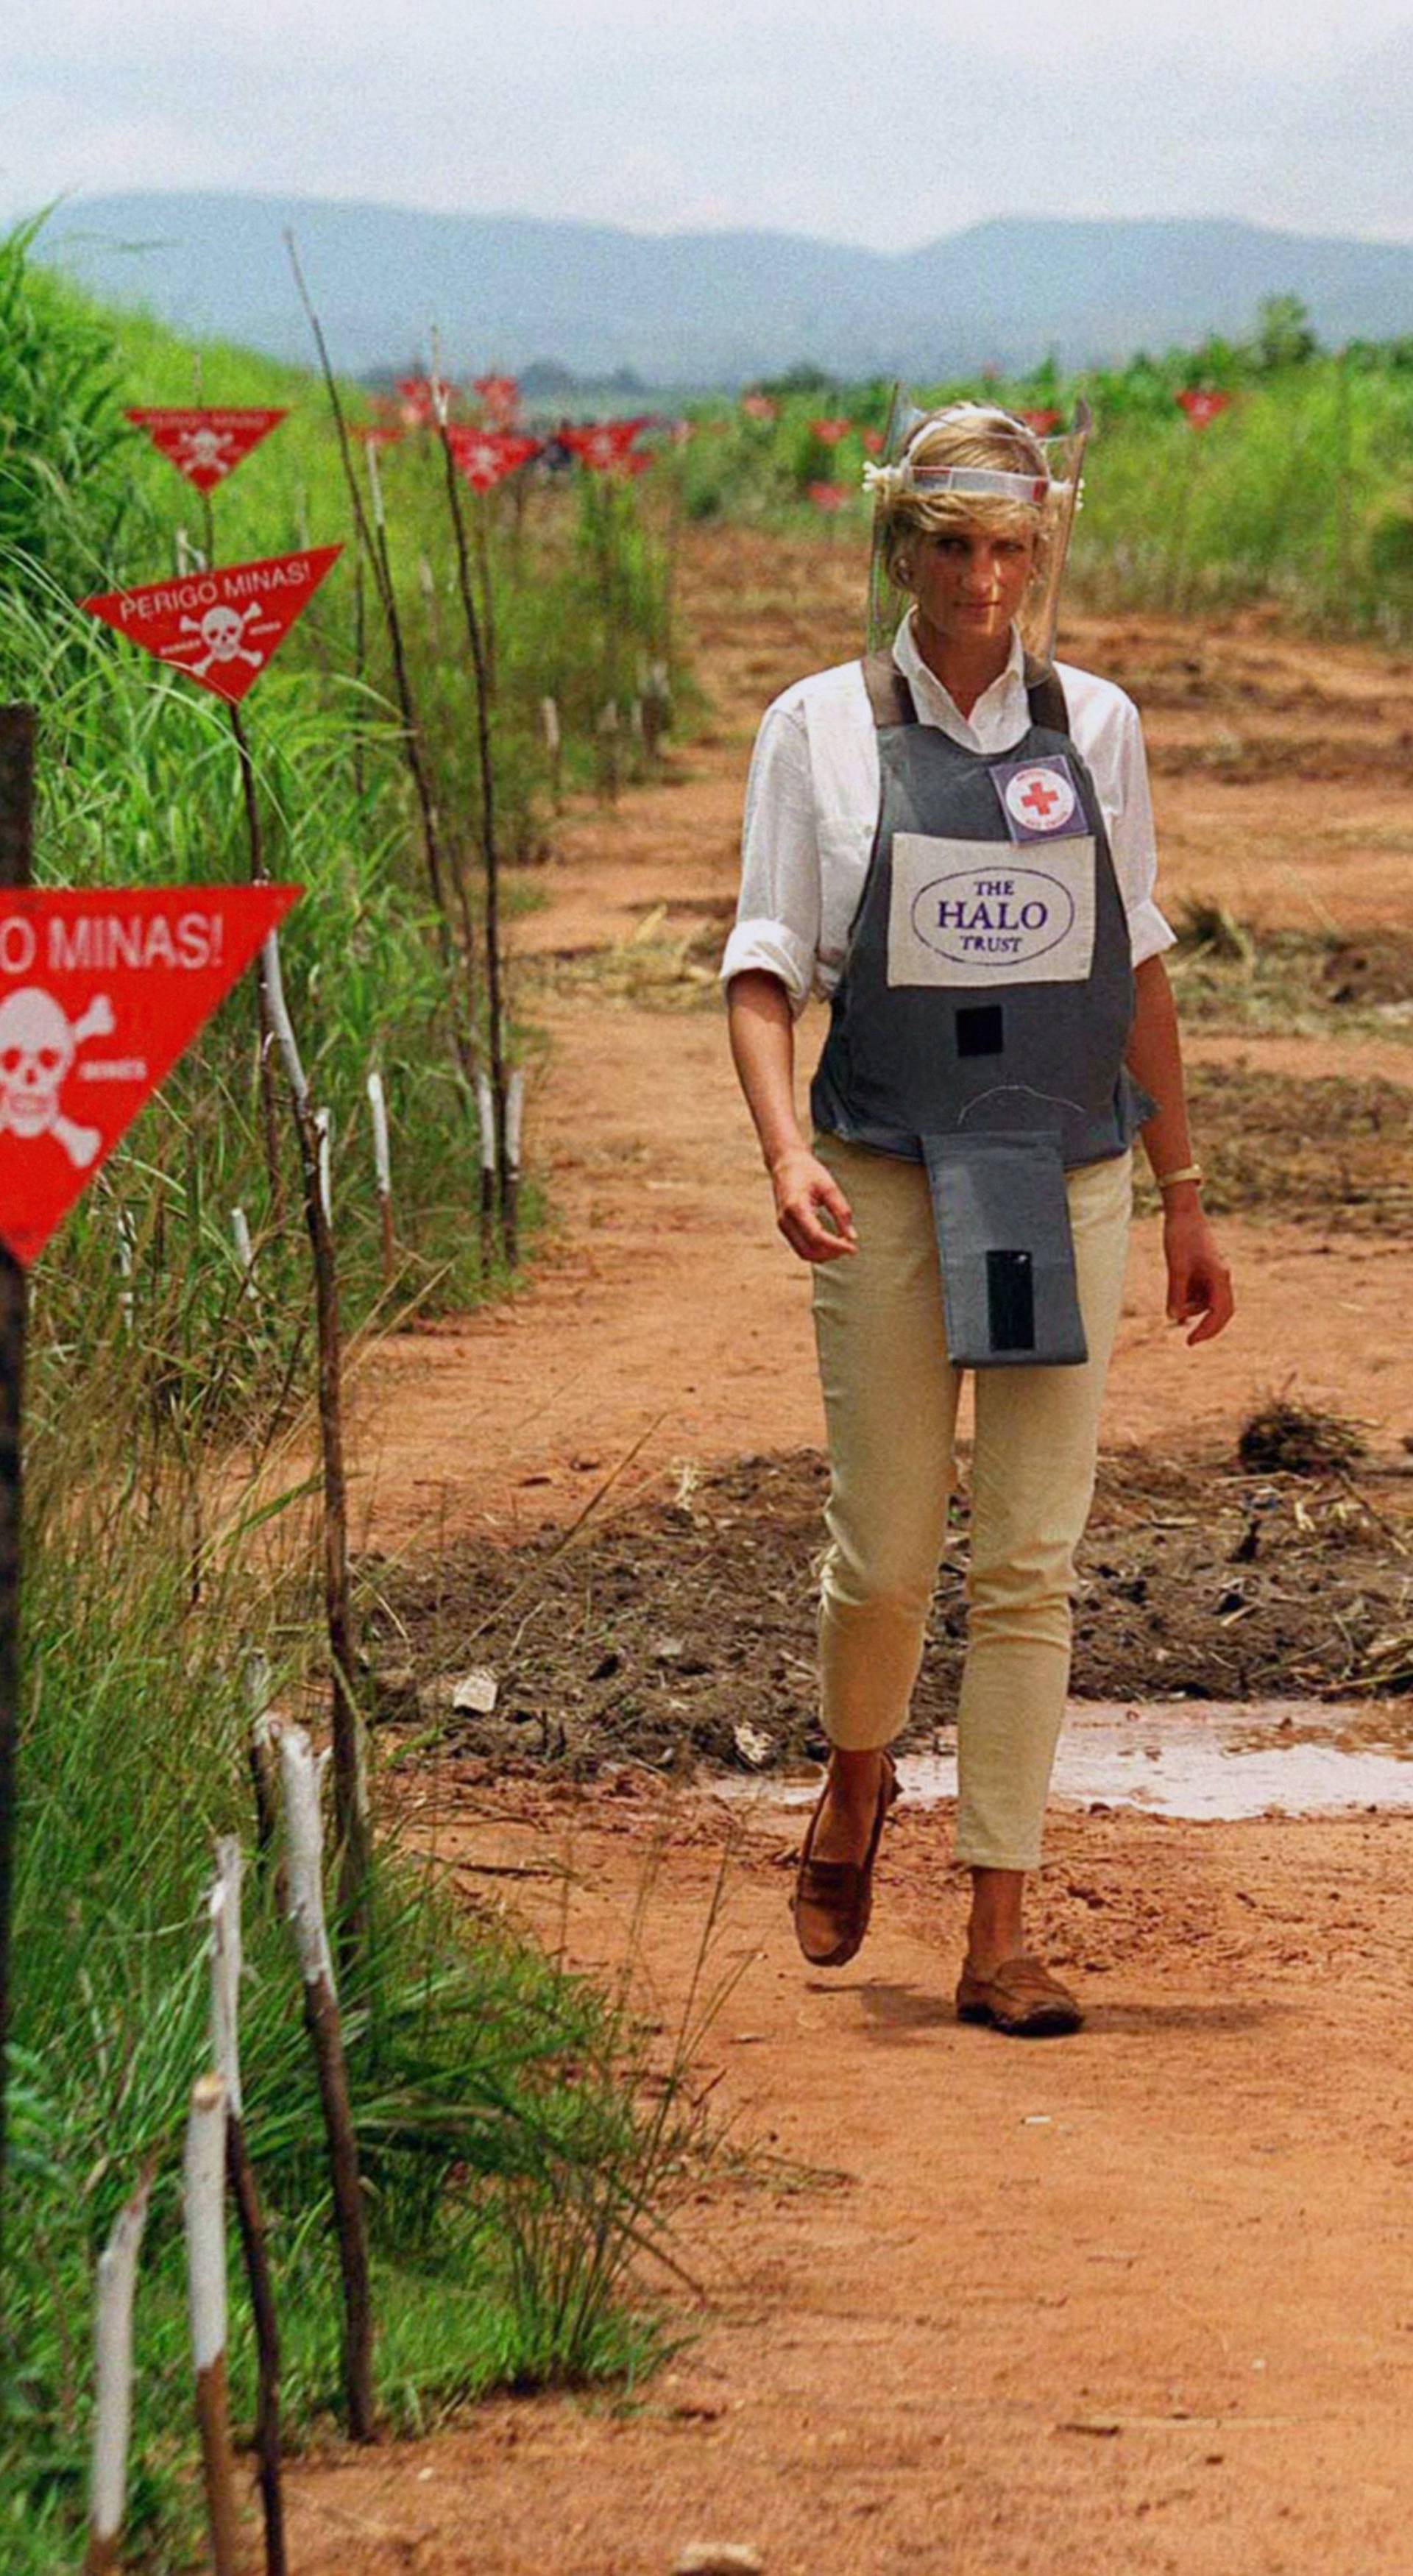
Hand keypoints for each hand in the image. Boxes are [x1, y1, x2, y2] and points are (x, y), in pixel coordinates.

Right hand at [770, 1145, 857, 1263]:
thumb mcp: (829, 1187)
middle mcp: (785, 1220)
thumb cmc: (808, 1172)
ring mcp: (783, 1226)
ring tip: (842, 1245)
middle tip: (849, 1245)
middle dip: (831, 1253)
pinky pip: (801, 1248)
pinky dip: (817, 1250)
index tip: (853, 1247)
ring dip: (824, 1255)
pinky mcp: (785, 1228)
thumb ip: (841, 1211)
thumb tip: (852, 1236)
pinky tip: (831, 1243)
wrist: (786, 1164)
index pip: (816, 1236)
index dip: (836, 1245)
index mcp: (795, 1207)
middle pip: (809, 1251)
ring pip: (804, 1253)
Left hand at [1163, 1197, 1233, 1344]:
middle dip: (1207, 1327)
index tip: (1191, 1341)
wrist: (1183, 1213)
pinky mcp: (1205, 1272)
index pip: (1220, 1311)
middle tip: (1190, 1341)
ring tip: (1174, 1296)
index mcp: (1219, 1276)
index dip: (1208, 1329)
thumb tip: (1174, 1318)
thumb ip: (1176, 1293)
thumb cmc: (1181, 1236)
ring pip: (1208, 1303)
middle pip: (1221, 1311)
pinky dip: (1189, 1299)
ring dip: (1192, 1308)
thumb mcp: (1175, 1267)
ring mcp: (1214, 1274)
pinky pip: (1200, 1293)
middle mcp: (1221, 1277)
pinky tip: (1176, 1296)